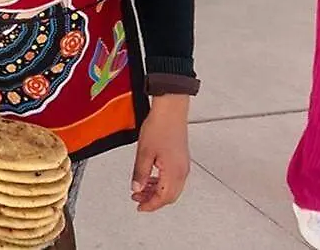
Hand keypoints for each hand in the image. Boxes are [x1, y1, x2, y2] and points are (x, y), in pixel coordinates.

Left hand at [131, 94, 190, 211]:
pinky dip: (161, 183)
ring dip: (157, 191)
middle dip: (153, 200)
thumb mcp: (144, 153)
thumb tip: (136, 189)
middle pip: (169, 196)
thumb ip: (140, 173)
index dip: (150, 205)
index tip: (139, 207)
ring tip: (141, 189)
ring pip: (172, 188)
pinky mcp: (181, 159)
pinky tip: (150, 179)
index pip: (163, 197)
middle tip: (138, 199)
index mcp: (174, 172)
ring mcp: (183, 165)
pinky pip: (173, 179)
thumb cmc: (159, 127)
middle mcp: (182, 171)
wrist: (170, 111)